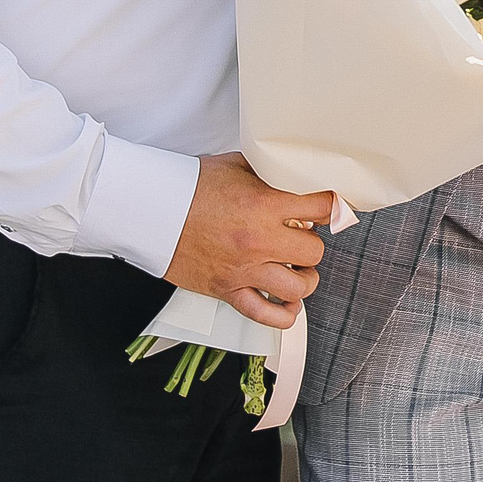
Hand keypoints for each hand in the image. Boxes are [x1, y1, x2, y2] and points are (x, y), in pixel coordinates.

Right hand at [163, 152, 341, 330]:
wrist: (152, 209)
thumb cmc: (188, 187)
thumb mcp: (237, 166)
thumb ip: (267, 173)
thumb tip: (288, 176)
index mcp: (264, 206)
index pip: (320, 210)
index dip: (330, 208)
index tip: (329, 209)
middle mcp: (259, 241)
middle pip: (314, 253)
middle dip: (311, 245)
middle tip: (302, 239)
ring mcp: (244, 269)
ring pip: (298, 288)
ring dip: (304, 279)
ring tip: (298, 270)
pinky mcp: (227, 290)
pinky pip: (265, 314)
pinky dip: (282, 315)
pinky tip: (287, 304)